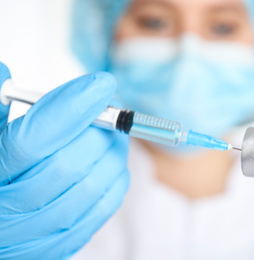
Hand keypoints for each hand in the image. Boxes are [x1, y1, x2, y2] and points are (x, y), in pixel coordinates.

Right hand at [0, 62, 129, 258]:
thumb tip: (5, 74)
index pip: (34, 138)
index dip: (72, 108)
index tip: (102, 84)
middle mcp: (6, 209)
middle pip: (67, 165)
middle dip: (98, 132)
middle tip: (111, 112)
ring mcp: (31, 234)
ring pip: (88, 191)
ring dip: (112, 156)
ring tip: (115, 136)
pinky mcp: (55, 246)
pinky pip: (98, 215)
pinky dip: (114, 185)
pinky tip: (114, 167)